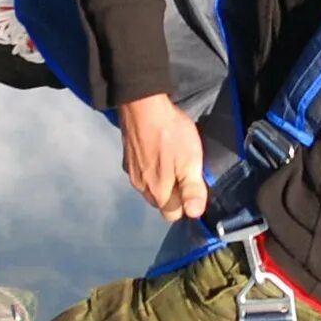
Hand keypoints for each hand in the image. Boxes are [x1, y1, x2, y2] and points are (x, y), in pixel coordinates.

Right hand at [118, 94, 208, 221]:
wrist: (143, 106)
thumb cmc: (170, 134)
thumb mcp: (191, 161)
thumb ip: (193, 190)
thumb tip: (194, 214)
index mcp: (157, 192)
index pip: (173, 214)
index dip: (186, 203)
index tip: (194, 185)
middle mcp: (141, 187)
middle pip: (161, 202)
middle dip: (174, 193)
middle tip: (185, 170)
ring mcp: (131, 173)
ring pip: (150, 187)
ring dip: (162, 180)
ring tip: (172, 159)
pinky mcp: (126, 158)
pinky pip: (142, 172)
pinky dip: (151, 167)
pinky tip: (158, 151)